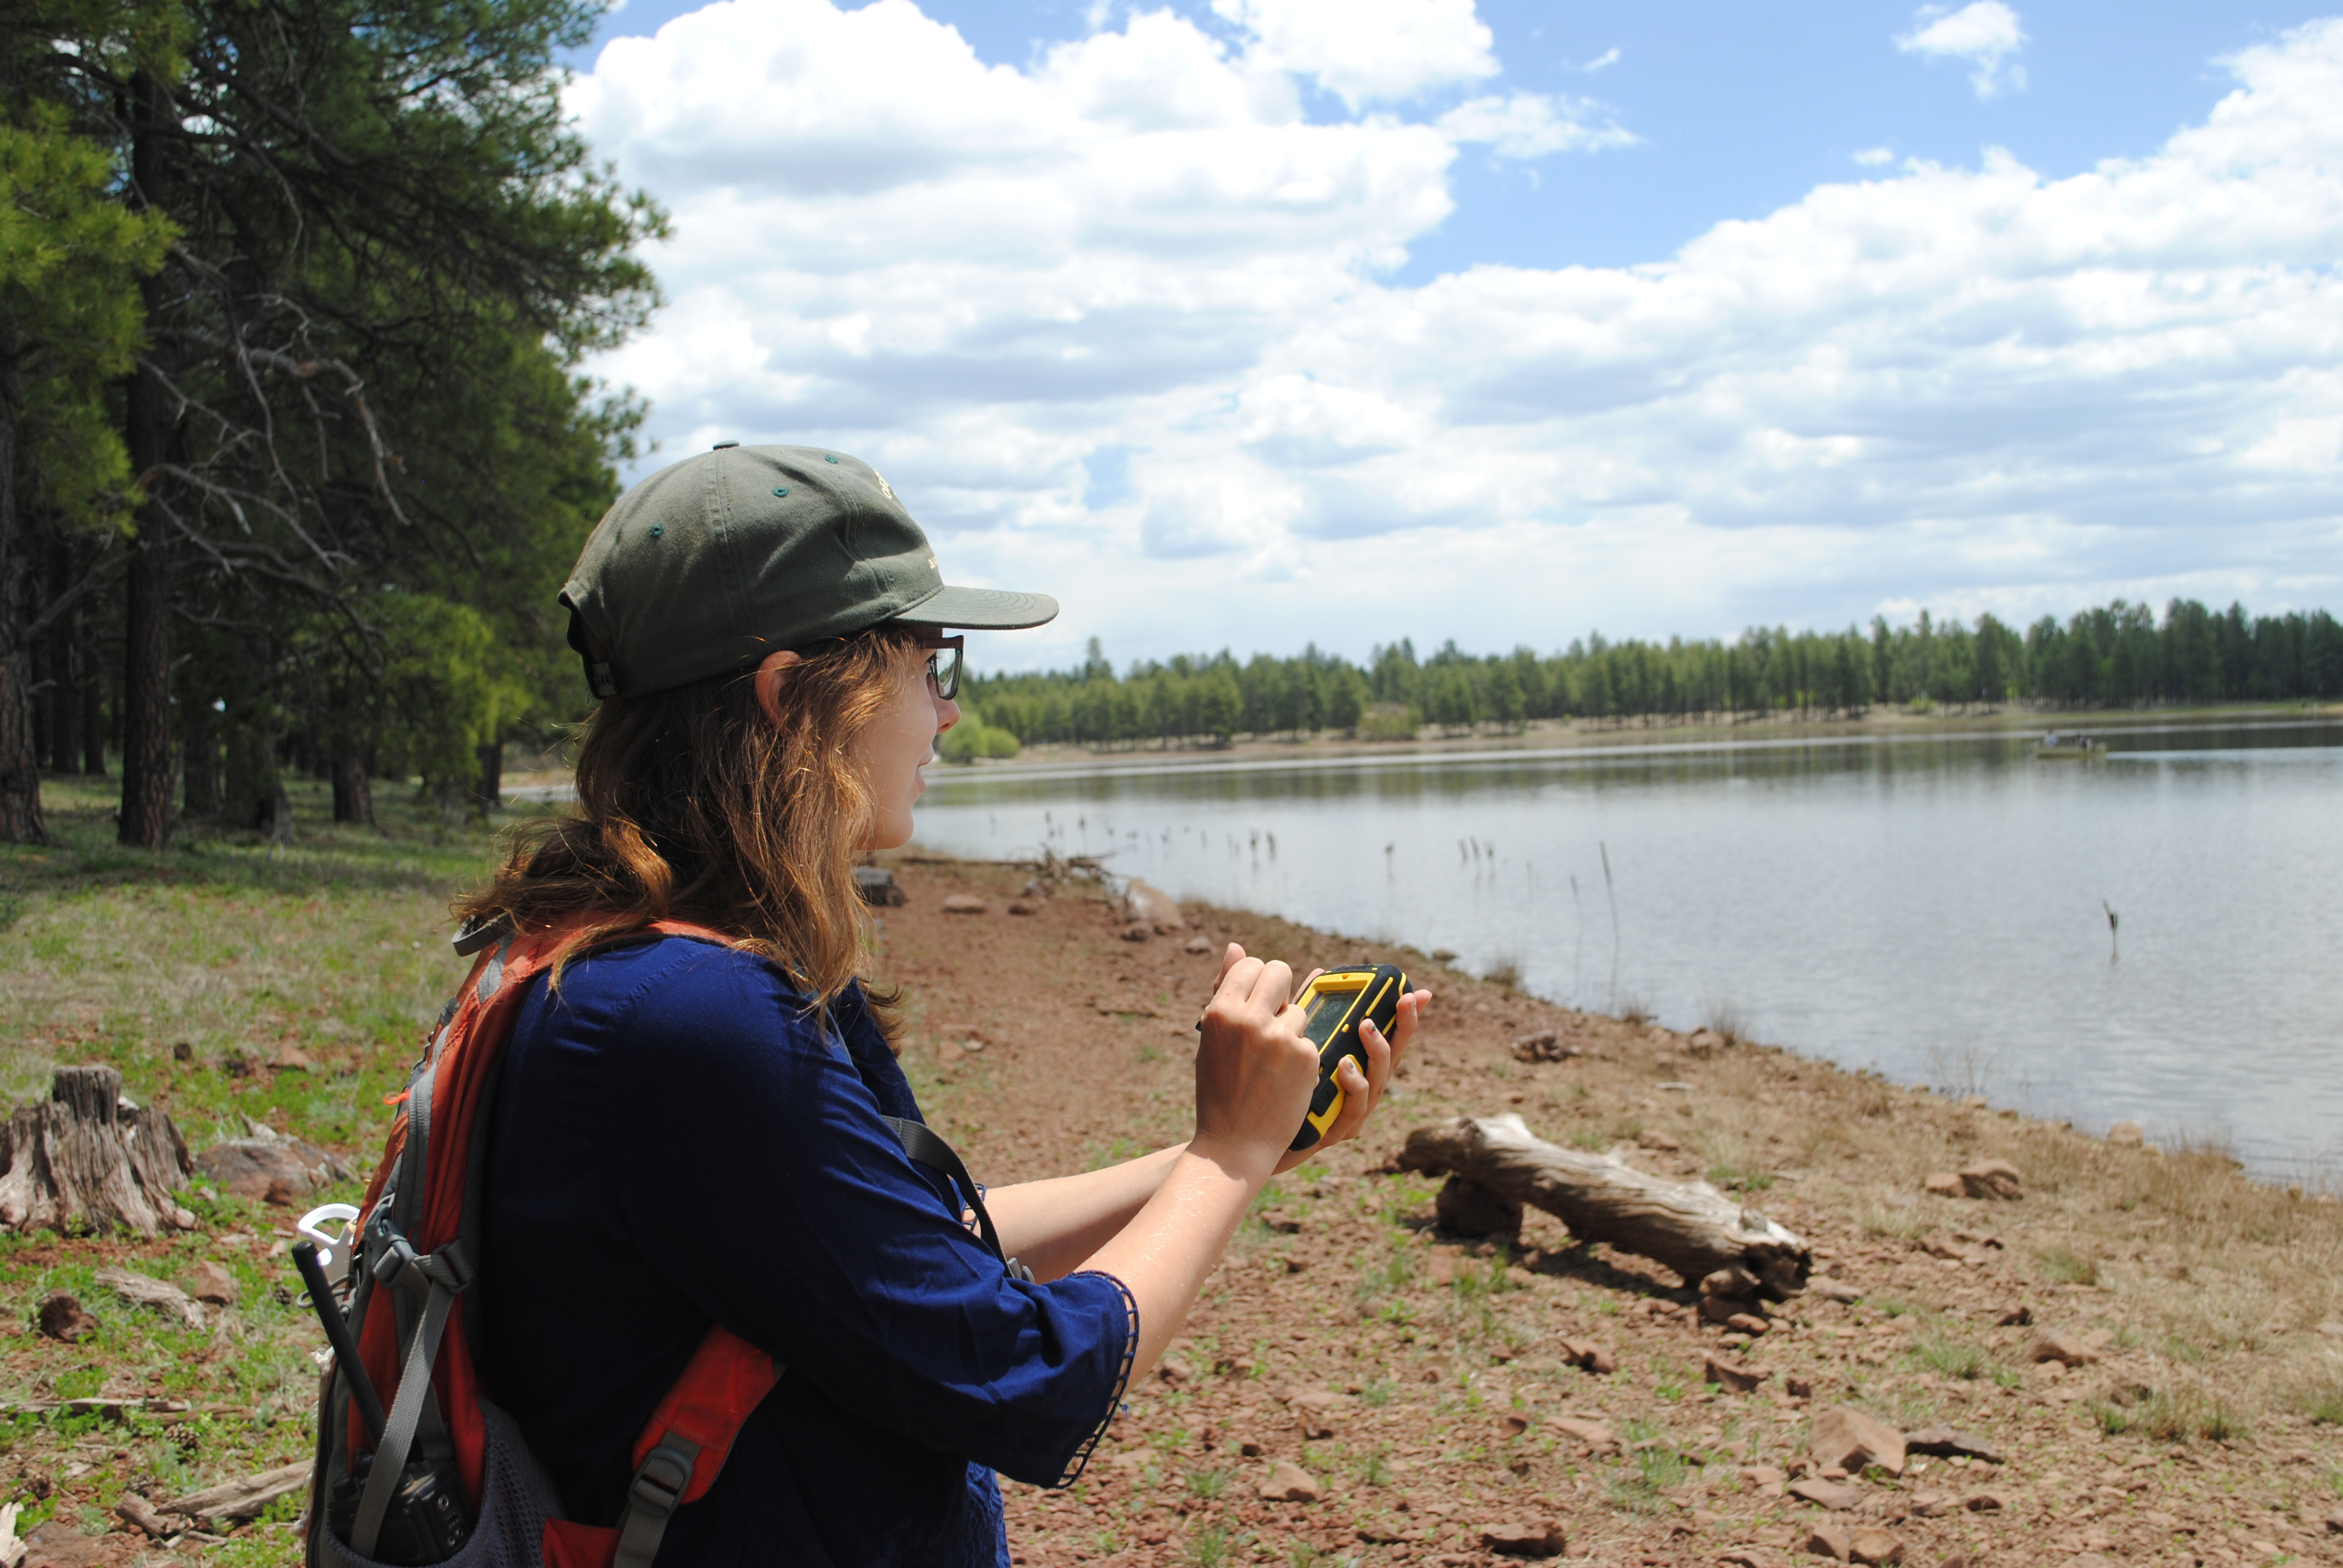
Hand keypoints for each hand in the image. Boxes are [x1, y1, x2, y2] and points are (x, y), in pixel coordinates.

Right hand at [1190, 945, 1320, 1181]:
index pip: (1249, 965)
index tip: (1258, 995)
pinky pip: (1310, 1038)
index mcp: (1219, 1012)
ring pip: (1299, 1009)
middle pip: (1280, 971)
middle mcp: (1249, 1019)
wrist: (1234, 1144)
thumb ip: (1226, 990)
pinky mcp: (1305, 1056)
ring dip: (1291, 1028)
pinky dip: (1301, 1056)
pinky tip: (1284, 1079)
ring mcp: (1279, 1037)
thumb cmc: (1219, 1089)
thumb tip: (1234, 945)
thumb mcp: (1213, 1039)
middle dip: (1282, 986)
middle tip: (1275, 1010)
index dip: (1257, 978)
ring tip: (1272, 1061)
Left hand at [1273, 981, 1431, 1172]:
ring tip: (1366, 1026)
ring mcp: (1348, 1112)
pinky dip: (1354, 1086)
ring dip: (1377, 1052)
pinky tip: (1344, 1066)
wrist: (1241, 1137)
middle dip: (1405, 1027)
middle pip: (1392, 1058)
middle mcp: (1357, 1089)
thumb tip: (1319, 970)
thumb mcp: (1287, 1040)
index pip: (1384, 1037)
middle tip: (1405, 1000)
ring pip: (1378, 1082)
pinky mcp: (1333, 1132)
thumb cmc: (1268, 1087)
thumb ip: (1303, 1008)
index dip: (1404, 1017)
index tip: (1418, 992)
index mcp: (1350, 1064)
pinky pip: (1353, 1109)